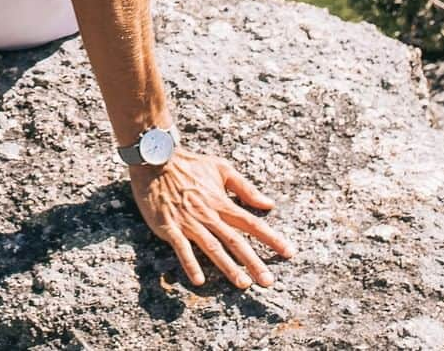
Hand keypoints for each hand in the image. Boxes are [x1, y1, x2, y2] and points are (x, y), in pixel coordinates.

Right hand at [129, 147, 295, 288]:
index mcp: (221, 201)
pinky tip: (198, 280)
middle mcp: (208, 214)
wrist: (155, 159)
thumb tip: (268, 203)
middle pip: (235, 241)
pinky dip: (190, 263)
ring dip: (228, 266)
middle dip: (253, 262)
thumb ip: (244, 187)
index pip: (251, 222)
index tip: (289, 253)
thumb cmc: (188, 164)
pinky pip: (181, 247)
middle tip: (268, 282)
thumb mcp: (220, 168)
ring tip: (243, 284)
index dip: (271, 238)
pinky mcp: (169, 226)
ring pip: (212, 247)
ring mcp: (189, 221)